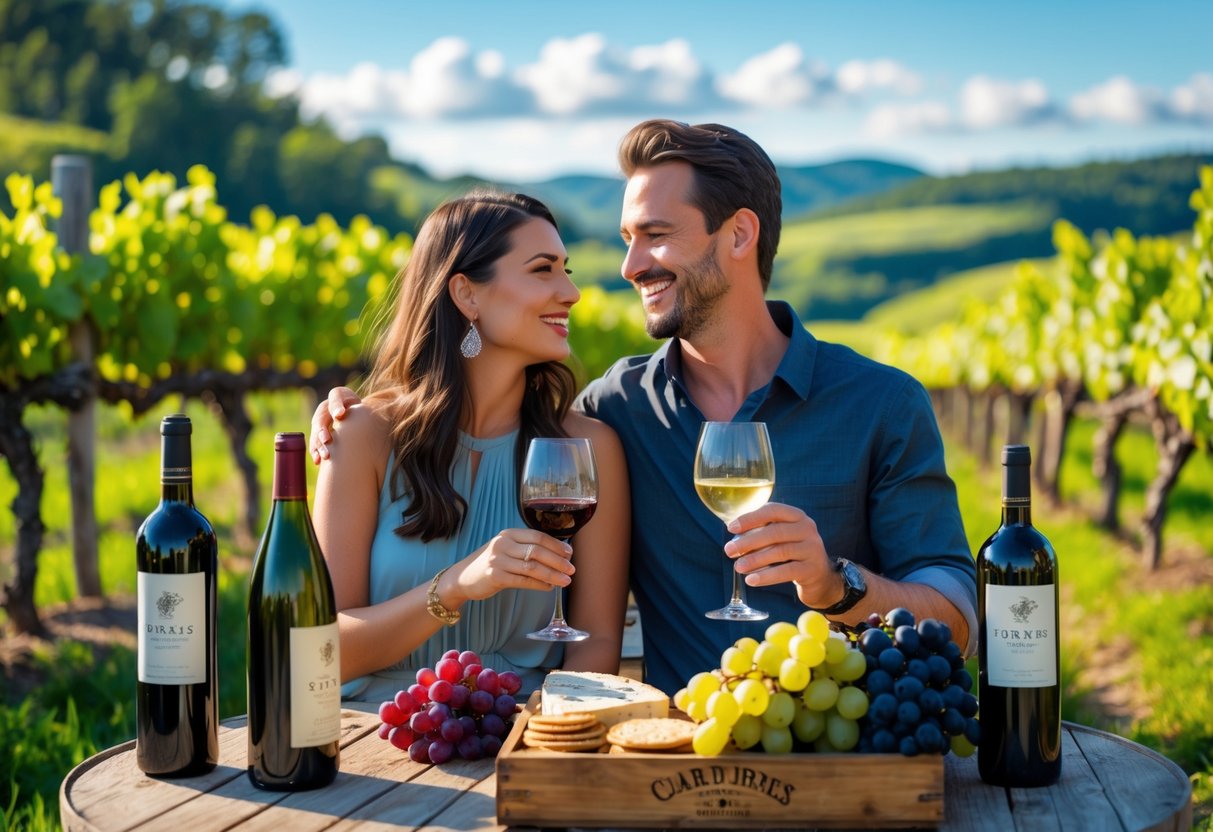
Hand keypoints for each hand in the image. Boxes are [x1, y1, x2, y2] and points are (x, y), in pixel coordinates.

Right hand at [309, 386, 361, 462]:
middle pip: (320, 419)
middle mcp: (325, 409)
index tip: (340, 414)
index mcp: (336, 397)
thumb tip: (341, 415)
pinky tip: (318, 461)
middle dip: (322, 430)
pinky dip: (316, 451)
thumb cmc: (360, 408)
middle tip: (327, 440)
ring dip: (319, 444)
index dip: (336, 406)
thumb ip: (357, 407)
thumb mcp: (360, 403)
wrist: (356, 414)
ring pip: (316, 432)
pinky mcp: (319, 434)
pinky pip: (315, 442)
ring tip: (325, 455)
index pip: (334, 399)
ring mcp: (320, 422)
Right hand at [450, 530, 574, 603]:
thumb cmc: (490, 563)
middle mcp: (503, 544)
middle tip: (571, 569)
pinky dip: (539, 584)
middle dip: (558, 561)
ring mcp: (498, 560)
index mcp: (508, 534)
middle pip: (537, 551)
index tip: (570, 553)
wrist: (462, 578)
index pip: (537, 536)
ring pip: (532, 567)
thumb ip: (526, 548)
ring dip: (552, 575)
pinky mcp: (495, 576)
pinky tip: (549, 587)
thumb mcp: (506, 549)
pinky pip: (523, 580)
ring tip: (565, 581)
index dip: (556, 545)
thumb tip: (558, 555)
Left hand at [724, 502, 842, 608]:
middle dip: (749, 541)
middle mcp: (807, 528)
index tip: (731, 528)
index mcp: (797, 516)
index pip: (773, 510)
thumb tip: (734, 540)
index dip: (751, 518)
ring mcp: (813, 548)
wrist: (819, 578)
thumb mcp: (780, 539)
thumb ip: (761, 534)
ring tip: (738, 567)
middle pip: (775, 531)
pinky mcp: (813, 569)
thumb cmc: (792, 554)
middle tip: (729, 551)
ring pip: (780, 551)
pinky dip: (767, 576)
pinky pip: (787, 571)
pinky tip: (751, 580)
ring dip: (755, 559)